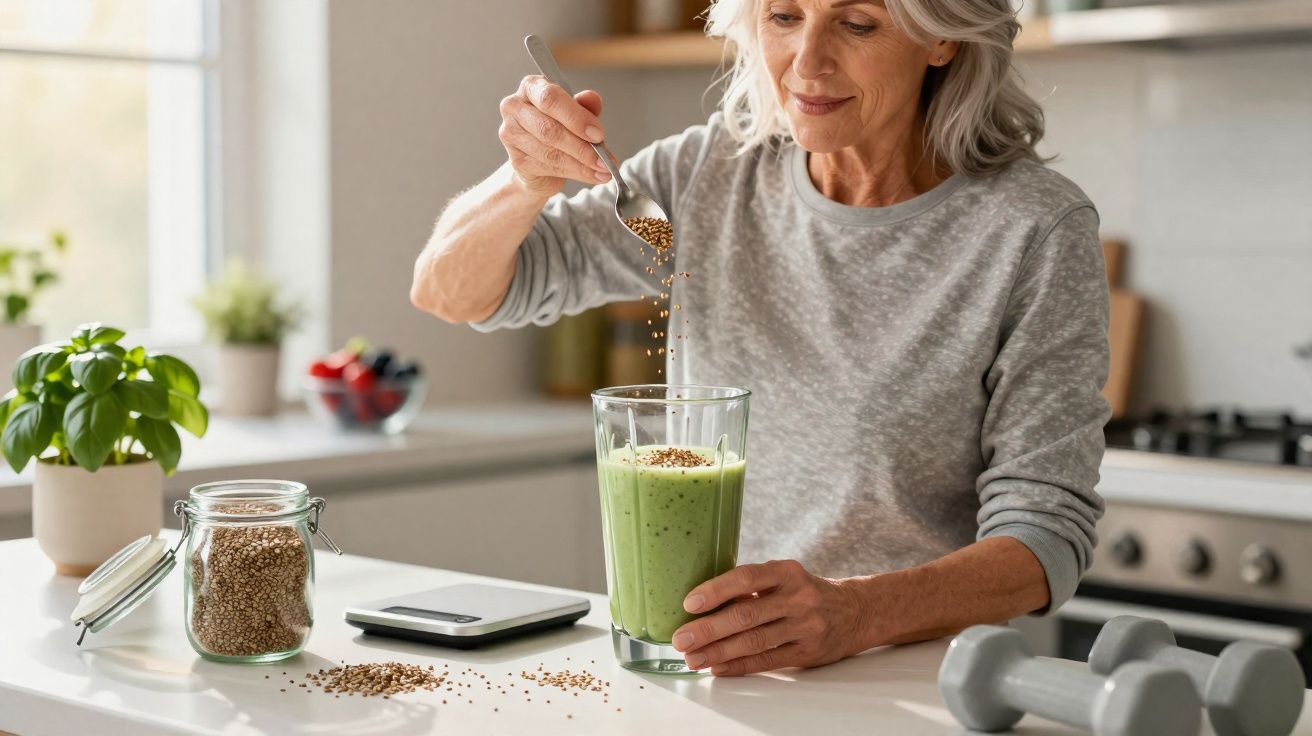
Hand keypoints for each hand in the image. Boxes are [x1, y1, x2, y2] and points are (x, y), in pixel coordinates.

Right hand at [497, 75, 611, 197]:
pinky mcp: (517, 160)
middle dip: (581, 146)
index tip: (598, 133)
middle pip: (549, 129)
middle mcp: (515, 107)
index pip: (551, 98)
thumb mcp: (575, 112)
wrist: (538, 157)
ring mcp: (512, 135)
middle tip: (603, 157)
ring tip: (603, 169)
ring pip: (551, 152)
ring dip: (582, 164)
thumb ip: (585, 105)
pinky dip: (576, 173)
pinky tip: (592, 175)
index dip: (576, 117)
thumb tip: (593, 99)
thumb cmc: (556, 126)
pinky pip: (550, 168)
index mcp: (531, 87)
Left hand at [671, 559, 868, 676]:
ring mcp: (806, 626)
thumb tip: (703, 604)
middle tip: (682, 639)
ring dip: (718, 652)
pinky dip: (739, 665)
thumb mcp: (784, 579)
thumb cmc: (805, 593)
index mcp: (787, 572)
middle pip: (747, 615)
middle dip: (709, 629)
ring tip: (693, 658)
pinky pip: (767, 661)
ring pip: (755, 642)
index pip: (746, 578)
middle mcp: (798, 598)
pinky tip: (717, 667)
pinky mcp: (808, 652)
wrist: (856, 611)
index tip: (689, 603)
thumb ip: (751, 589)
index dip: (716, 591)